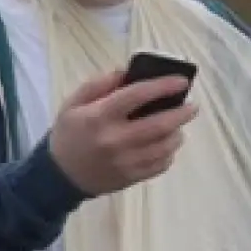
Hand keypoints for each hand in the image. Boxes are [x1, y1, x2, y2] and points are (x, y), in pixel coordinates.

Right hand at [48, 70, 197, 195]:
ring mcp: (125, 162)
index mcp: (100, 116)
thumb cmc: (68, 134)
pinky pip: (160, 165)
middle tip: (192, 106)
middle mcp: (115, 139)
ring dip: (178, 134)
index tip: (182, 81)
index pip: (138, 95)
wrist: (58, 176)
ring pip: (164, 147)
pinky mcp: (130, 178)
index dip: (163, 86)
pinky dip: (169, 153)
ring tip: (179, 125)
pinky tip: (166, 145)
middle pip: (160, 124)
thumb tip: (128, 72)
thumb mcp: (74, 103)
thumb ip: (100, 84)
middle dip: (182, 113)